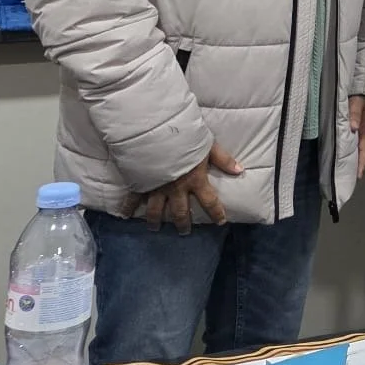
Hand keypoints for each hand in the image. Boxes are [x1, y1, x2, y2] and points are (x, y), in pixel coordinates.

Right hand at [124, 142, 242, 232]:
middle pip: (180, 212)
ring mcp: (156, 188)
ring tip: (155, 229)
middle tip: (184, 232)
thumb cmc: (185, 137)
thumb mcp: (208, 145)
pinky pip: (132, 199)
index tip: (220, 222)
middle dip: (183, 223)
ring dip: (156, 221)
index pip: (209, 201)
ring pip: (156, 211)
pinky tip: (124, 216)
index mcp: (195, 180)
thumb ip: (223, 159)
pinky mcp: (139, 183)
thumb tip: (240, 171)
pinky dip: (127, 208)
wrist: (156, 133)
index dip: (216, 213)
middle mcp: (176, 189)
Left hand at [348, 95, 364, 176]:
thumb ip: (354, 113)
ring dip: (354, 158)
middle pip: (362, 152)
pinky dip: (351, 149)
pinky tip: (345, 152)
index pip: (364, 150)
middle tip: (349, 178)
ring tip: (346, 169)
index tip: (358, 176)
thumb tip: (353, 127)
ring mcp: (363, 130)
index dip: (361, 163)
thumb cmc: (363, 96)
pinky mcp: (359, 127)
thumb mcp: (358, 102)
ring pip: (359, 148)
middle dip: (357, 165)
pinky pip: (356, 141)